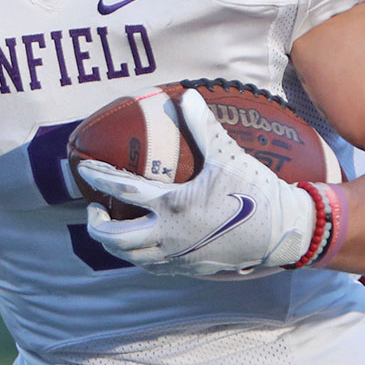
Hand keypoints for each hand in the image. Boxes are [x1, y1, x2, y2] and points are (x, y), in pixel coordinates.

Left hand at [79, 90, 315, 276]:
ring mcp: (177, 256)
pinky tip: (140, 241)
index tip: (84, 169)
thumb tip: (188, 96)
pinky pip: (150, 266)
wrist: (280, 232)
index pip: (122, 192)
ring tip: (110, 224)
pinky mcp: (187, 268)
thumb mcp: (227, 155)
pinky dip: (135, 254)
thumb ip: (203, 126)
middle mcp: (168, 236)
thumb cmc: (254, 190)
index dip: (99, 178)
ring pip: (128, 257)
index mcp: (173, 205)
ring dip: (112, 242)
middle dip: (95, 223)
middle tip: (93, 206)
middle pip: (113, 238)